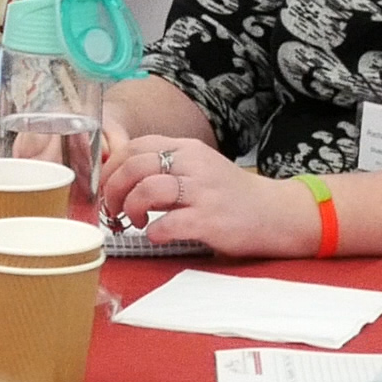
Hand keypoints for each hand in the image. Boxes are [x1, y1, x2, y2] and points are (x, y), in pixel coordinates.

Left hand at [103, 135, 320, 258]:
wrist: (276, 214)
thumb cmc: (232, 195)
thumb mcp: (200, 168)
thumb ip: (167, 168)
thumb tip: (121, 177)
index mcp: (188, 149)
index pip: (136, 146)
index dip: (112, 166)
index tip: (104, 185)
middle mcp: (194, 165)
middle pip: (135, 166)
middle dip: (113, 189)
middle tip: (112, 207)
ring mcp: (202, 192)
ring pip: (147, 190)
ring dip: (130, 208)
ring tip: (133, 221)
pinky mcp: (210, 220)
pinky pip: (167, 224)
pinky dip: (153, 232)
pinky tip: (157, 235)